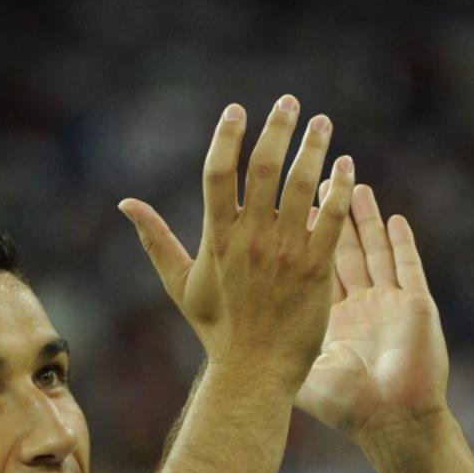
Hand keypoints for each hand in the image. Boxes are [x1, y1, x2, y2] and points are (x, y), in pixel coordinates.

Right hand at [119, 96, 354, 393]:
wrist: (254, 370)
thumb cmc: (217, 329)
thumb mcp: (180, 282)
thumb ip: (155, 240)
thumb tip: (126, 203)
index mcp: (217, 238)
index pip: (218, 173)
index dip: (226, 137)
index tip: (236, 110)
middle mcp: (250, 239)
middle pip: (263, 168)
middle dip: (277, 129)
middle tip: (288, 102)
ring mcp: (284, 253)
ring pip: (301, 186)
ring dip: (314, 148)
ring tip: (323, 122)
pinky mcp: (315, 269)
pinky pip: (329, 219)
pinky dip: (339, 189)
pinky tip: (347, 167)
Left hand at [295, 183, 448, 440]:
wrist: (391, 423)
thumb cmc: (347, 408)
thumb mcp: (305, 377)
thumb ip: (278, 355)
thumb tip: (238, 348)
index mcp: (329, 319)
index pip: (310, 267)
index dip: (301, 237)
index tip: (285, 206)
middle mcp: (358, 305)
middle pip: (340, 248)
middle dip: (330, 213)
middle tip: (316, 177)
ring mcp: (387, 303)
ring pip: (373, 249)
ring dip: (363, 217)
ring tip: (353, 181)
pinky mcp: (414, 305)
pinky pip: (406, 265)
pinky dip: (400, 241)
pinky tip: (394, 217)